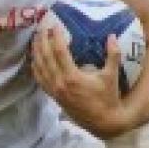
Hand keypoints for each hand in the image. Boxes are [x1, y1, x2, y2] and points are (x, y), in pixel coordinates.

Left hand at [32, 23, 128, 138]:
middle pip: (45, 57)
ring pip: (39, 68)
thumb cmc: (108, 98)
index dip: (55, 37)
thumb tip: (112, 35)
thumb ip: (113, 55)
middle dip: (41, 40)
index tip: (54, 24)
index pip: (59, 51)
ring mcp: (55, 91)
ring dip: (36, 52)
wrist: (103, 122)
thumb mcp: (112, 76)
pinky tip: (35, 59)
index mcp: (72, 77)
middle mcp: (60, 83)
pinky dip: (36, 67)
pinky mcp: (54, 96)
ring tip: (35, 39)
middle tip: (41, 26)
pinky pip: (40, 80)